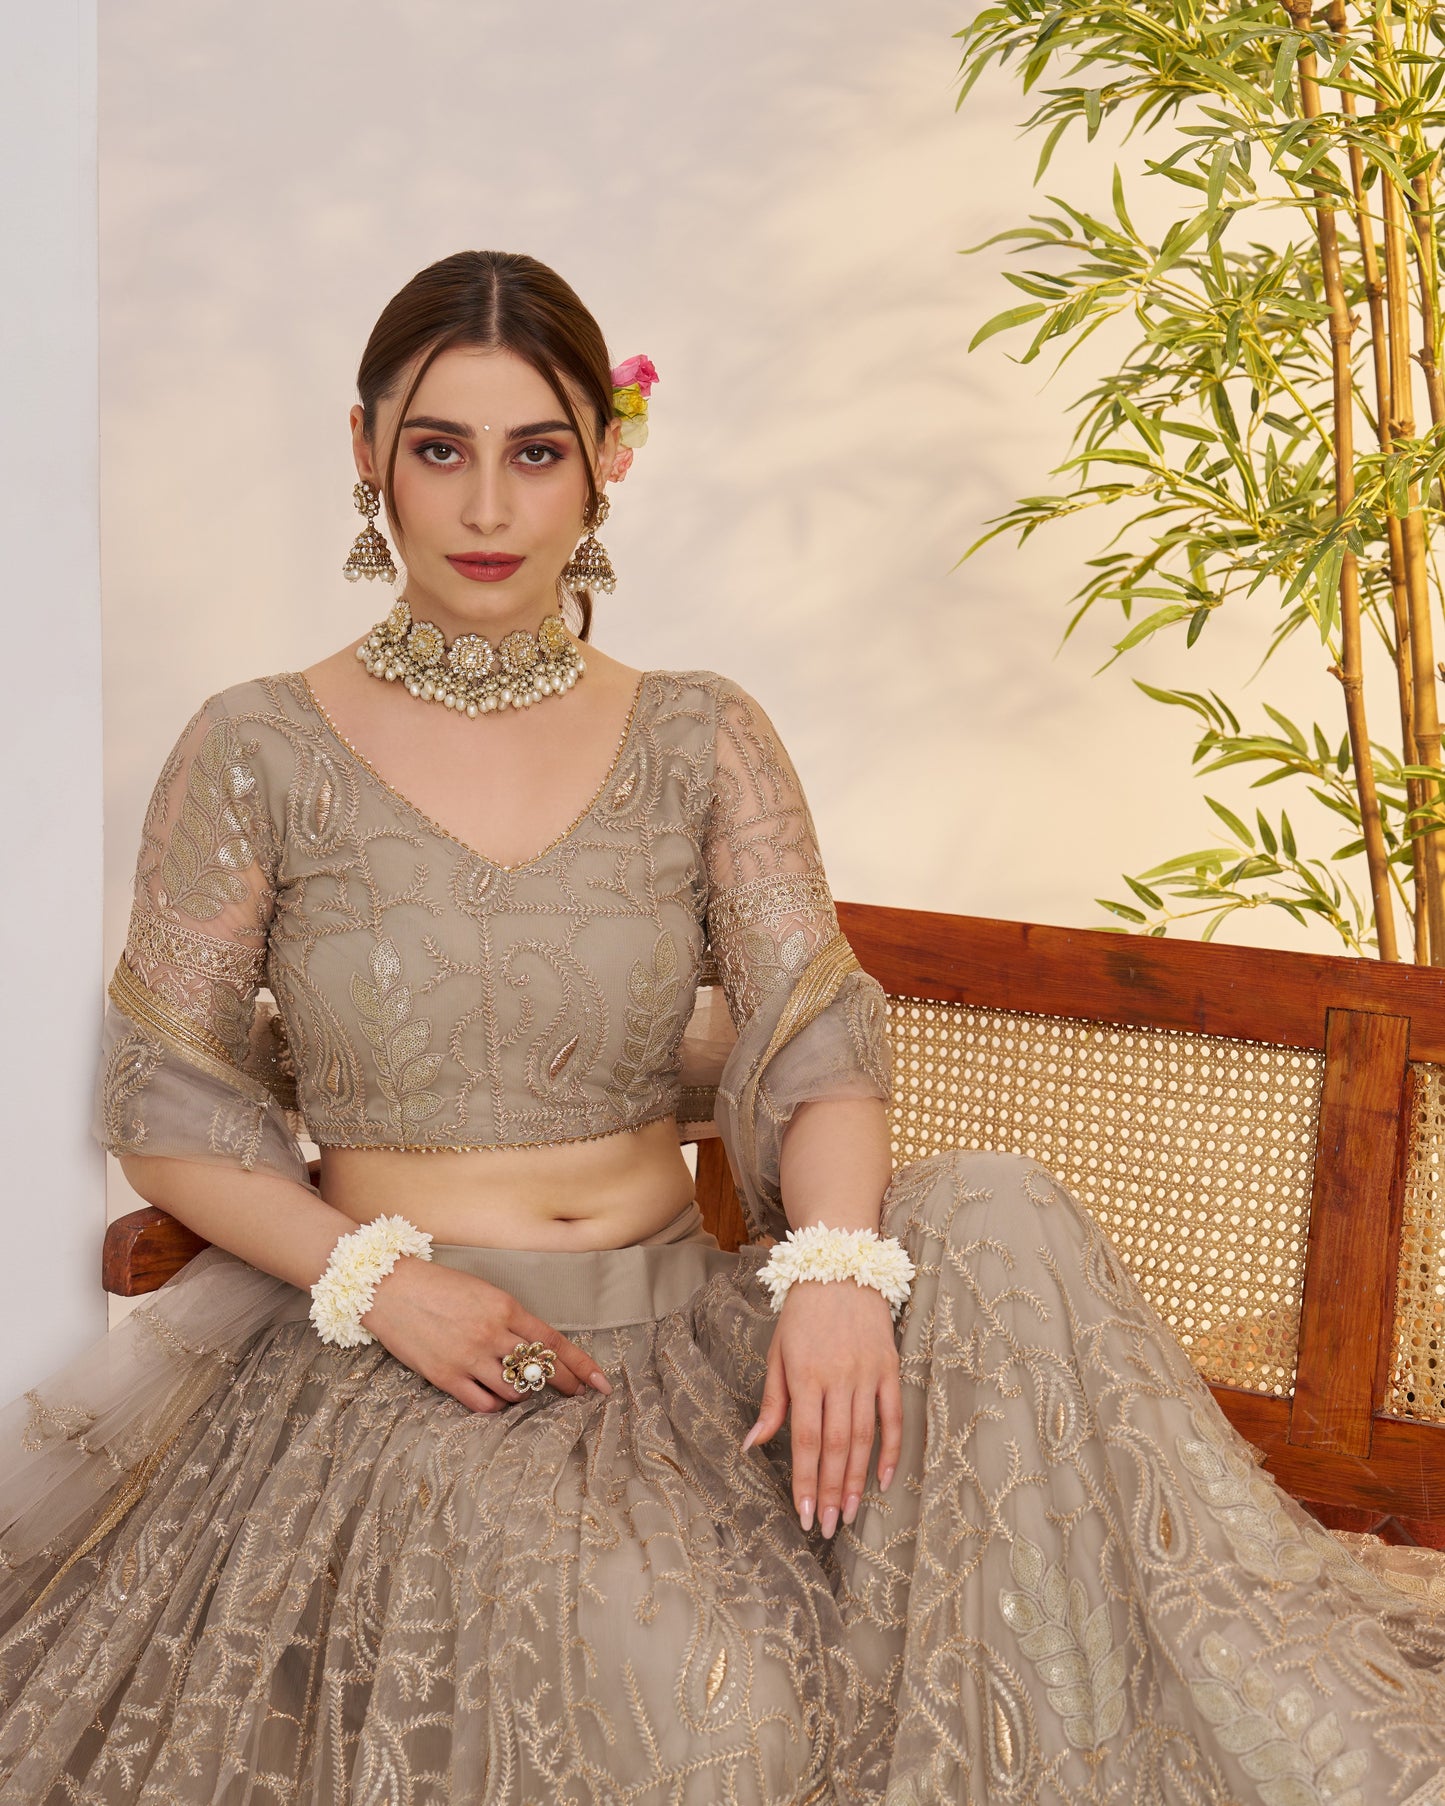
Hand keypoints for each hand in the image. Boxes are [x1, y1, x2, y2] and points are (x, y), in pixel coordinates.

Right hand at [361, 1256, 611, 1413]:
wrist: (389, 1288)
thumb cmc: (437, 1285)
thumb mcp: (483, 1292)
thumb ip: (510, 1318)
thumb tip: (536, 1346)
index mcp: (505, 1307)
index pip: (554, 1342)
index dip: (581, 1365)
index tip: (600, 1383)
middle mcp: (492, 1334)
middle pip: (540, 1371)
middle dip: (564, 1385)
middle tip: (575, 1395)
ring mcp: (469, 1358)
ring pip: (514, 1392)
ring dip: (523, 1394)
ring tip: (520, 1387)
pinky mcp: (445, 1377)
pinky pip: (483, 1404)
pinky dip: (495, 1405)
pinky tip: (494, 1398)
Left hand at [741, 1279, 901, 1536]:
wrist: (840, 1268)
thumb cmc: (802, 1315)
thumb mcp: (777, 1353)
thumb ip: (771, 1402)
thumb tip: (751, 1446)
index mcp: (805, 1374)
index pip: (806, 1439)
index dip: (806, 1480)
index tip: (804, 1515)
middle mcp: (838, 1376)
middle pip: (836, 1446)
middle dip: (831, 1491)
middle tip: (828, 1527)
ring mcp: (867, 1373)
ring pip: (864, 1437)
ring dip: (857, 1480)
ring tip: (850, 1514)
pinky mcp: (889, 1368)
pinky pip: (893, 1416)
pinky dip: (891, 1449)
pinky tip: (884, 1480)